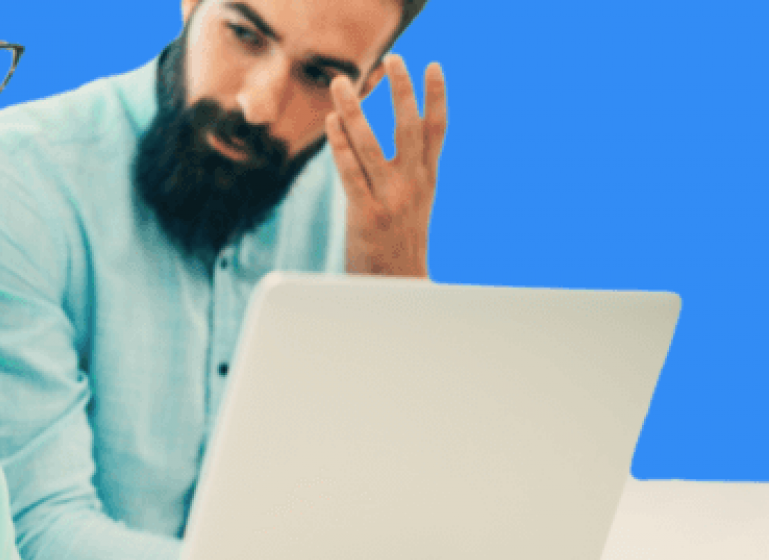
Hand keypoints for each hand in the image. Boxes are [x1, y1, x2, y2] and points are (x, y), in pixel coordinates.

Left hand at [326, 54, 446, 278]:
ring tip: (342, 82)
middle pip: (410, 128)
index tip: (433, 66)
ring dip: (355, 109)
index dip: (436, 97)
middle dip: (401, 91)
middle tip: (394, 58)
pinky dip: (339, 144)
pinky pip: (350, 172)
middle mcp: (414, 186)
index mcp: (428, 182)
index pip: (438, 131)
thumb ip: (409, 179)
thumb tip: (399, 150)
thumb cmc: (402, 250)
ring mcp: (391, 199)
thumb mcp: (415, 210)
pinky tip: (331, 122)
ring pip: (371, 144)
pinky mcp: (366, 214)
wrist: (401, 293)